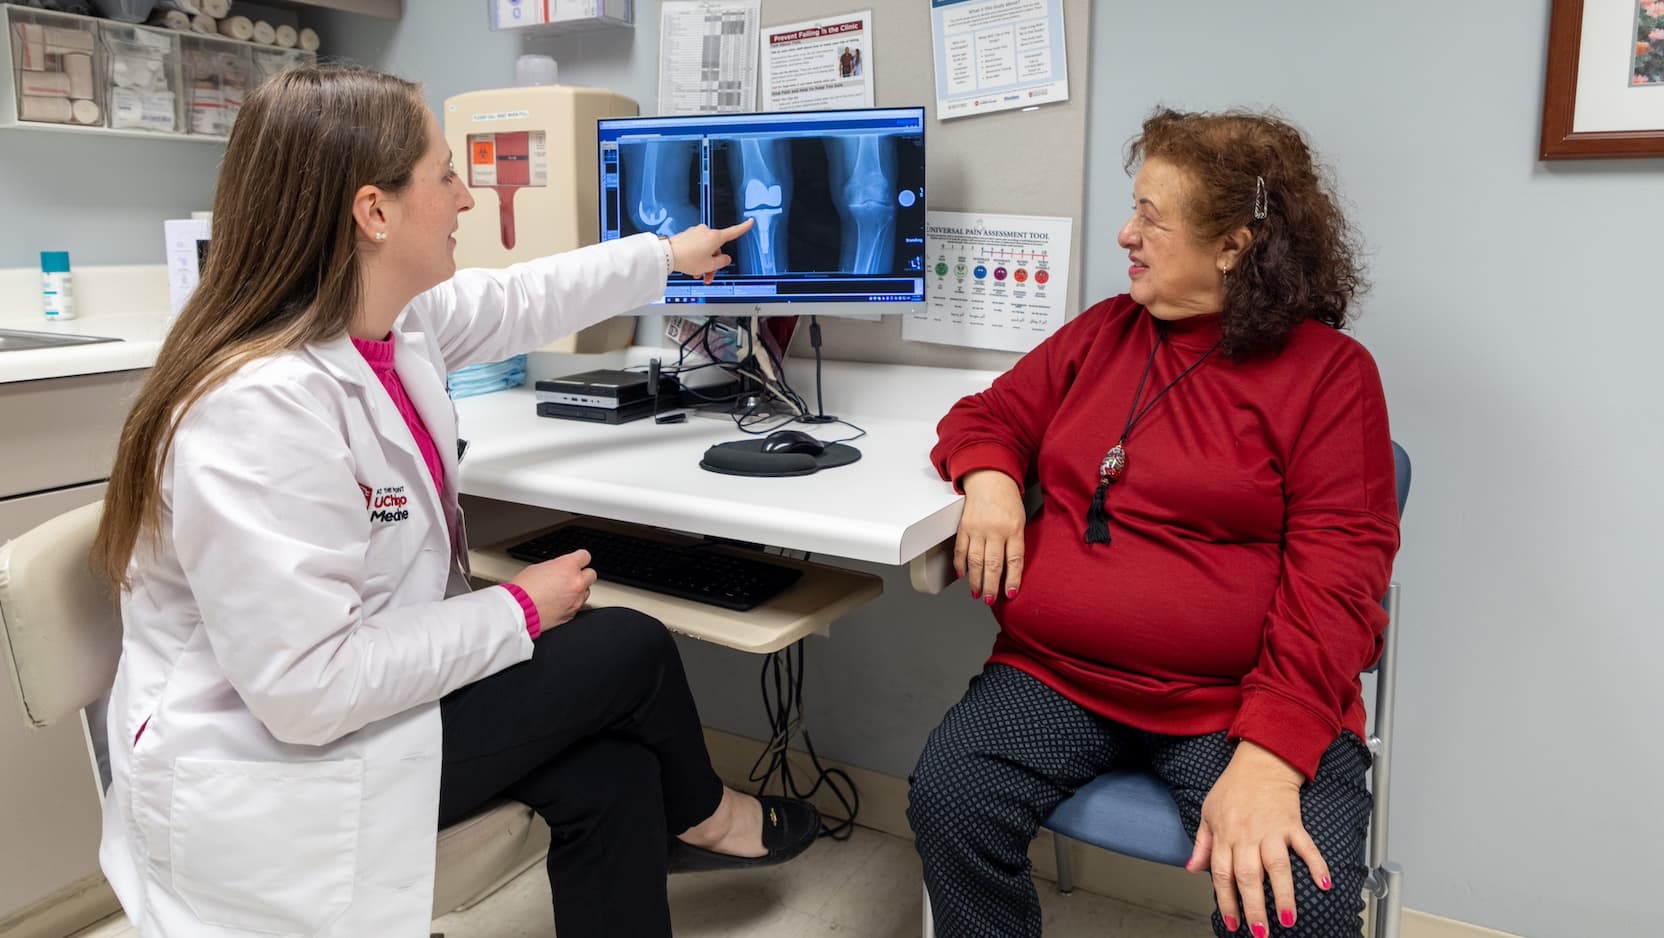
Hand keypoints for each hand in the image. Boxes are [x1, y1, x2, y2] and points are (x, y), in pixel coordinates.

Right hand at [507, 549, 596, 629]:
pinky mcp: (572, 614)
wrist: (517, 611)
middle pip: (591, 574)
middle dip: (582, 575)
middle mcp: (576, 582)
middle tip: (571, 577)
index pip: (585, 556)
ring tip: (562, 592)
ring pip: (587, 592)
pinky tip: (559, 603)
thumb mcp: (538, 567)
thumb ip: (556, 567)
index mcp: (568, 566)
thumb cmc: (522, 590)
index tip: (577, 561)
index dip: (580, 558)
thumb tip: (560, 569)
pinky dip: (571, 604)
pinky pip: (578, 606)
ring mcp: (576, 600)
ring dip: (578, 590)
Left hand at [667, 218, 754, 283]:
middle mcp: (706, 232)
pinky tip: (691, 267)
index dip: (743, 227)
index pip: (734, 232)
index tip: (750, 222)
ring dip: (704, 262)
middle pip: (717, 248)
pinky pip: (697, 247)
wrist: (667, 255)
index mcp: (715, 237)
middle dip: (714, 262)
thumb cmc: (687, 258)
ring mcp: (696, 233)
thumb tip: (725, 258)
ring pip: (706, 249)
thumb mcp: (709, 265)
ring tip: (698, 274)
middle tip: (708, 275)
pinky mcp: (687, 236)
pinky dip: (696, 257)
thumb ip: (722, 262)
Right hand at [954, 469, 1025, 602]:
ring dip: (975, 580)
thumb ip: (1015, 543)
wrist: (990, 478)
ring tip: (977, 593)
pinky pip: (960, 549)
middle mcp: (995, 529)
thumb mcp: (1020, 520)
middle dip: (991, 586)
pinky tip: (962, 575)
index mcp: (1014, 528)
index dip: (1012, 579)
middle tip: (990, 600)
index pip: (1014, 559)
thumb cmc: (1008, 501)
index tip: (1011, 594)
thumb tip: (1011, 571)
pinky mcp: (964, 526)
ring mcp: (977, 528)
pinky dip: (960, 564)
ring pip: (975, 560)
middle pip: (993, 564)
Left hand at [1186, 742, 1330, 934]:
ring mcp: (1271, 830)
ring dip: (1282, 895)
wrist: (1260, 761)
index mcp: (1225, 835)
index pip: (1222, 874)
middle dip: (1253, 907)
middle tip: (1260, 931)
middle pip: (1249, 876)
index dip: (1226, 900)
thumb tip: (1191, 868)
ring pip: (1276, 866)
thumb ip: (1202, 844)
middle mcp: (1247, 835)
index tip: (1232, 922)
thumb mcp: (1208, 812)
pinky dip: (1316, 864)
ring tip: (1287, 919)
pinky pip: (1305, 846)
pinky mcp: (1292, 823)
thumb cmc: (1233, 787)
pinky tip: (1323, 884)